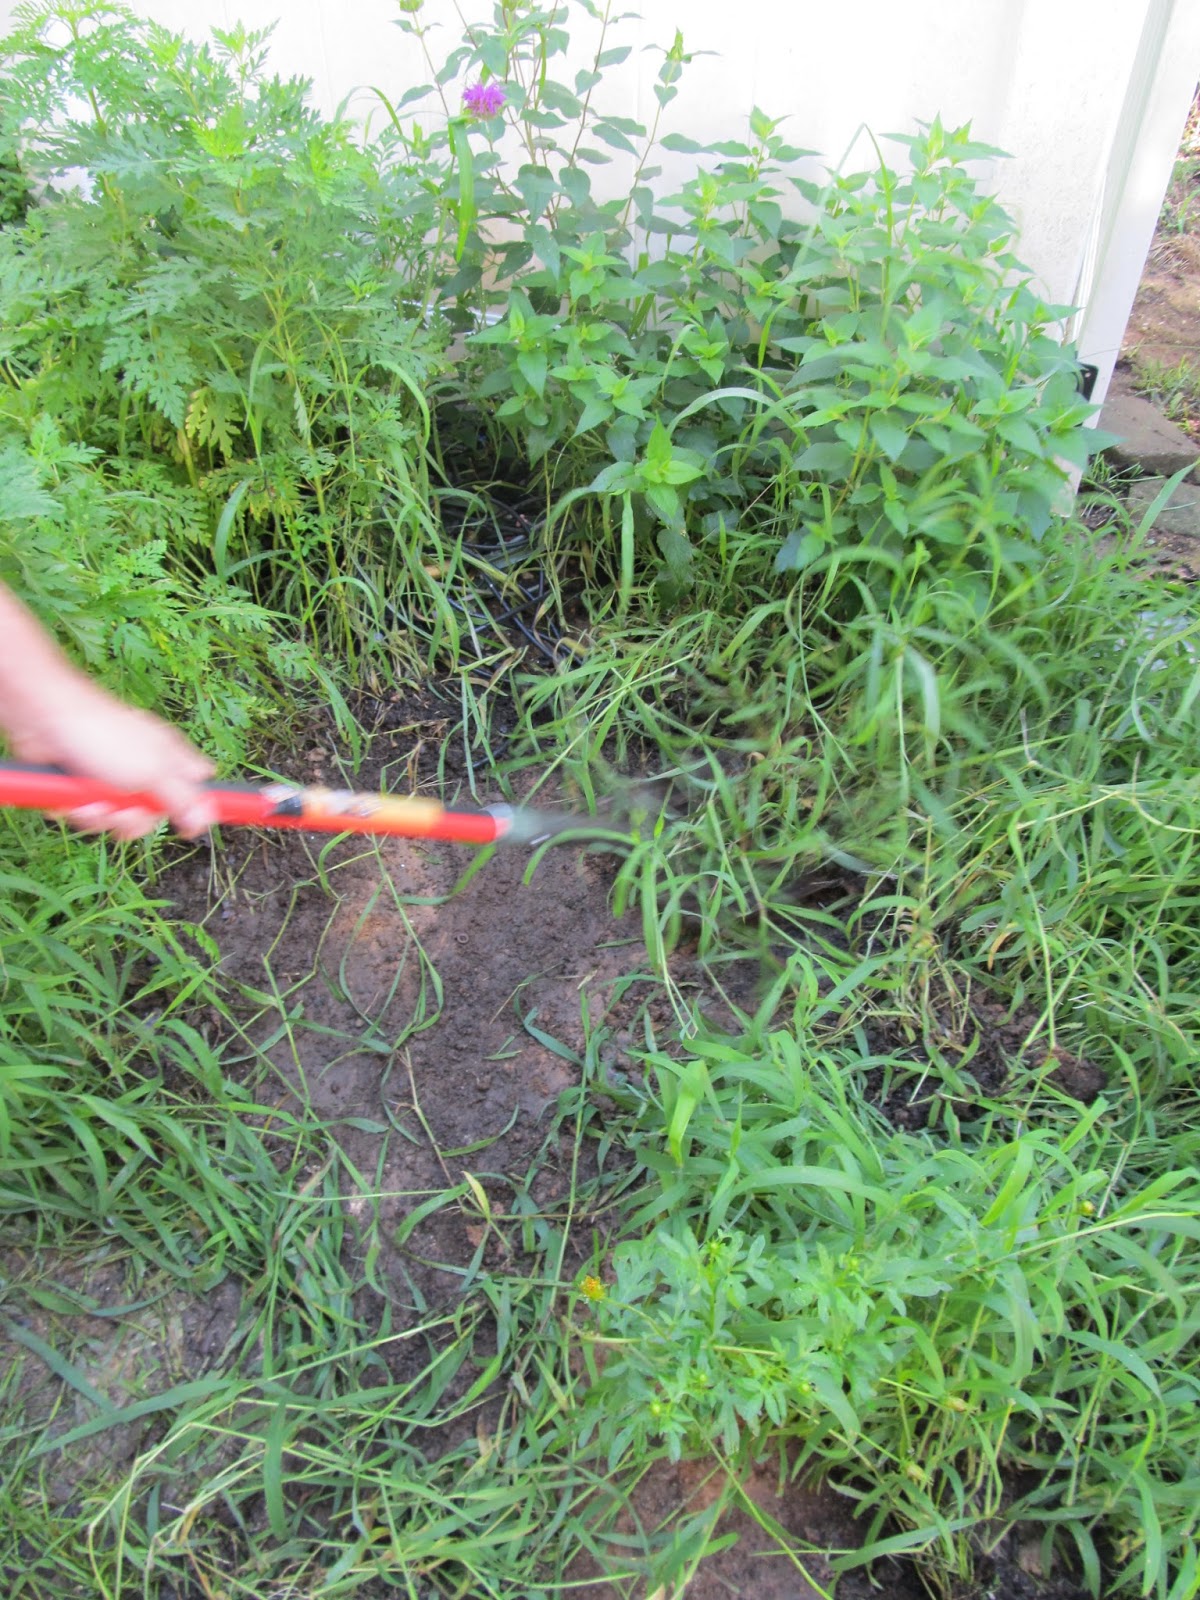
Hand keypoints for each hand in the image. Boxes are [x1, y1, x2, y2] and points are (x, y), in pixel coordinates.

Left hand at [8, 677, 215, 839]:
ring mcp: (113, 777)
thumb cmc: (103, 734)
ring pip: (116, 818)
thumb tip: (208, 820)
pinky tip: (71, 797)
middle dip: (133, 820)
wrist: (44, 718)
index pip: (198, 789)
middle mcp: (144, 768)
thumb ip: (183, 798)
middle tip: (122, 810)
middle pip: (152, 815)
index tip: (187, 827)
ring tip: (89, 800)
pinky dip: (77, 810)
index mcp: (169, 759)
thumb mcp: (153, 772)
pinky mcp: (83, 785)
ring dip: (100, 816)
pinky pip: (88, 814)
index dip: (193, 810)